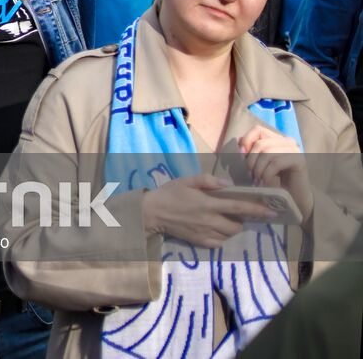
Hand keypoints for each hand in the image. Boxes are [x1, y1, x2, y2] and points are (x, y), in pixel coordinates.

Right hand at [141, 174, 277, 247]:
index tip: (271, 212)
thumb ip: (209, 180)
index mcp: (208, 204)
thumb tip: (229, 184)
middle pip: (237, 226)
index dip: (257, 210)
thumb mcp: (187, 180)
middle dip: (242, 221)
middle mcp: (209, 220)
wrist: (152, 212)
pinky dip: (221, 237)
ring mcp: (204, 233)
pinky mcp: (199, 242)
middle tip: (236, 214)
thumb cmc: (170, 193)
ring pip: (228, 235)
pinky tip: (215, 230)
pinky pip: (218, 243)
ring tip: (225, 221)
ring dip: (231, 229)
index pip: (239, 208)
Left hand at [238, 126, 313, 220]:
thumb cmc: (273, 181)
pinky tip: (265, 182)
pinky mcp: (299, 160)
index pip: (257, 129)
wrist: (293, 199)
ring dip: (258, 169)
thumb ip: (249, 151)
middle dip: (251, 161)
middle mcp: (287, 141)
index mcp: (276, 139)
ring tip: (257, 180)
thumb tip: (239, 142)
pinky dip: (266, 174)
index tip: (242, 158)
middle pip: (260, 143)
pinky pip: (276, 163)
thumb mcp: (257, 163)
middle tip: (250, 175)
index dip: (246, 142)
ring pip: (267, 153)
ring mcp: (295, 149)